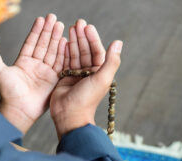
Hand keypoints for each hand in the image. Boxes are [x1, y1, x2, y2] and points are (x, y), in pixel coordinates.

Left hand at [0, 14, 65, 133]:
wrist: (19, 111)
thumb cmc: (7, 92)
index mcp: (23, 62)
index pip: (31, 42)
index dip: (36, 31)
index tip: (42, 19)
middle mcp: (35, 66)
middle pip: (44, 45)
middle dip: (49, 31)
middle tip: (54, 18)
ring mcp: (45, 73)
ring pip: (53, 52)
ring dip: (57, 39)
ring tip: (61, 25)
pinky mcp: (54, 81)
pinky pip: (60, 64)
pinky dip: (63, 53)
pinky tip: (66, 42)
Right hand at [50, 19, 122, 138]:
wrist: (69, 115)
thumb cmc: (87, 99)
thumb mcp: (102, 79)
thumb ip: (111, 61)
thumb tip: (119, 42)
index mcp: (99, 73)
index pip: (97, 51)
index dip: (92, 38)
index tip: (87, 26)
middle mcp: (88, 73)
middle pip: (85, 50)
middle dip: (81, 36)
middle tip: (77, 23)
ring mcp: (76, 75)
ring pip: (75, 54)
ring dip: (73, 42)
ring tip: (69, 28)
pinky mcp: (64, 78)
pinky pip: (65, 61)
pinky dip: (64, 51)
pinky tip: (62, 41)